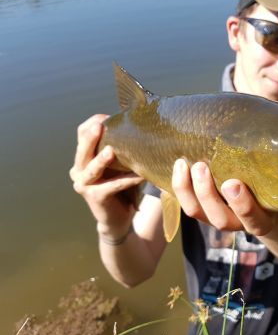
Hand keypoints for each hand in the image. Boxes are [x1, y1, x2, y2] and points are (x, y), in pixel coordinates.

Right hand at [69, 114, 143, 235]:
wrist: (118, 218)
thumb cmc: (122, 185)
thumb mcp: (119, 163)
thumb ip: (121, 146)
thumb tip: (139, 122)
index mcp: (83, 157)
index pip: (82, 133)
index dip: (92, 123)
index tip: (107, 117)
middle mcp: (78, 170)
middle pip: (82, 149)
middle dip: (91, 137)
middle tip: (101, 125)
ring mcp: (84, 184)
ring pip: (91, 168)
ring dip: (102, 160)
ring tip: (112, 151)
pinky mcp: (95, 197)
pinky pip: (113, 186)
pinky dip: (128, 179)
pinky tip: (142, 175)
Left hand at [171, 159, 277, 235]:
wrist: (269, 197)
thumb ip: (276, 163)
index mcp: (264, 219)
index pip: (254, 220)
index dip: (242, 206)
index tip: (233, 184)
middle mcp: (240, 222)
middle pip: (220, 219)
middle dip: (207, 194)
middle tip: (202, 167)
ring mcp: (219, 216)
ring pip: (197, 212)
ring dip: (188, 190)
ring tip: (183, 164)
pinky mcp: (203, 209)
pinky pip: (187, 203)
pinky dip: (179, 187)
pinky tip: (177, 165)